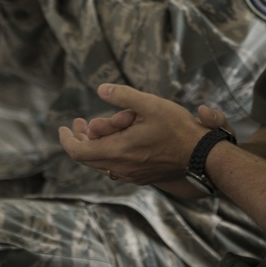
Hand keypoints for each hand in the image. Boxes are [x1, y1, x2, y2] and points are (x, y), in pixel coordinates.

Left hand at [58, 83, 227, 184]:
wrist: (201, 155)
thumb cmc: (177, 128)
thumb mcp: (149, 104)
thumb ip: (123, 96)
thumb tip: (101, 89)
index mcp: (118, 151)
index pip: (79, 152)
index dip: (67, 139)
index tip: (64, 126)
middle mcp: (121, 168)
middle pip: (87, 158)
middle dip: (80, 138)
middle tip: (79, 122)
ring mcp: (131, 175)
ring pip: (101, 164)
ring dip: (94, 146)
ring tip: (96, 127)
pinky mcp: (140, 176)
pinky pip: (114, 167)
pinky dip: (107, 153)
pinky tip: (115, 138)